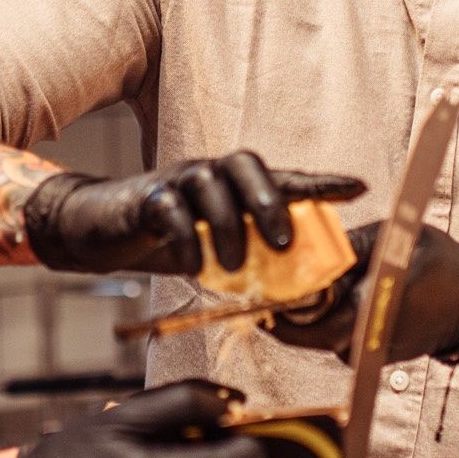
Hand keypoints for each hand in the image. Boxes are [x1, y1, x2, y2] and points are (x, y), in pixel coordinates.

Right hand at [22, 153, 365, 274]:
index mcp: (233, 184)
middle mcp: (209, 173)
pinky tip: (195, 267)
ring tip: (236, 268)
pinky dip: (187, 239)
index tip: (358, 188)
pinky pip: (171, 210)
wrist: (100, 230)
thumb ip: (251, 258)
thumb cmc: (166, 239)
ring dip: (229, 227)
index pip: (282, 176)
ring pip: (210, 185)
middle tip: (284, 245)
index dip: (319, 182)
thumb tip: (296, 290)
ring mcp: (176, 181)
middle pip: (247, 167)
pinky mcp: (146, 197)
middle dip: (270, 203)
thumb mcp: (215, 250)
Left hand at [267, 220, 458, 365]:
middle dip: (288, 310)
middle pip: (307, 333)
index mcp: (370, 310)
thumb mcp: (392, 239)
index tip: (257, 290)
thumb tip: (305, 246)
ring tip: (301, 283)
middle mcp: (366, 341)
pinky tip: (334, 295)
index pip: (306, 323)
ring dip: (310, 314)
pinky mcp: (374, 357)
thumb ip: (348, 248)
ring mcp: (370, 354)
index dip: (277, 309)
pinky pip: (341, 338)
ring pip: (322, 335)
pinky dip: (332, 319)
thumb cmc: (440, 265)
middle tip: (269, 284)